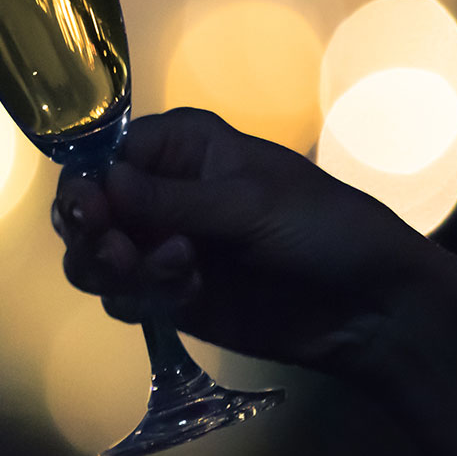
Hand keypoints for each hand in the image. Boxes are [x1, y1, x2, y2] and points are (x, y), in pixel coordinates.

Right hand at [55, 107, 456, 382]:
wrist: (370, 308)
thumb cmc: (324, 229)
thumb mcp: (250, 203)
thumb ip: (172, 200)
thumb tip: (103, 182)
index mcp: (181, 147)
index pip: (104, 153)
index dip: (87, 182)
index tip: (93, 212)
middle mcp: (160, 192)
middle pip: (86, 207)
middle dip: (91, 232)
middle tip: (117, 254)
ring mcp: (161, 246)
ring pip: (94, 257)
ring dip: (113, 270)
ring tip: (169, 273)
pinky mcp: (170, 297)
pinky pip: (123, 297)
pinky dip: (142, 299)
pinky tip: (188, 294)